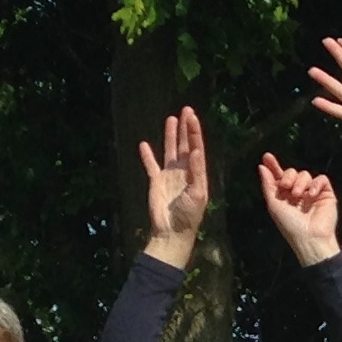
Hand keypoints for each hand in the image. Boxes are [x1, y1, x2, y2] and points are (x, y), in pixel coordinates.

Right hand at [140, 106, 211, 255]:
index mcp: (196, 174)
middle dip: (186, 128)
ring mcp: (170, 176)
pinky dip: (147, 155)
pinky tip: (144, 144)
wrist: (172, 232)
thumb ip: (196, 172)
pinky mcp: (156, 182)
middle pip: (185, 145)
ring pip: (170, 151)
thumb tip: (196, 150)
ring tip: (171, 118)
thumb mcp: (197, 193)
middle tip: (186, 109)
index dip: (194, 131)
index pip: (196, 147)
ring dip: (170, 135)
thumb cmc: (189, 215)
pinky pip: (151, 165)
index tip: (192, 116)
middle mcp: (184, 172)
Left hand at [259, 155, 341, 263]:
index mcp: (284, 196)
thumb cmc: (290, 226)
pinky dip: (316, 184)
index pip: (279, 177)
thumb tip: (261, 166)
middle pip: (292, 172)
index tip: (266, 157)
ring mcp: (312, 193)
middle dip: (288, 176)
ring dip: (300, 183)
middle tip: (286, 186)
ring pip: (305, 174)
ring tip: (298, 196)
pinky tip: (312, 194)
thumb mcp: (274, 205)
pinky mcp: (325, 194)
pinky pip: (321, 179)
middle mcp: (298, 193)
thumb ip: (268, 185)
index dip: (273, 166)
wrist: (310, 238)